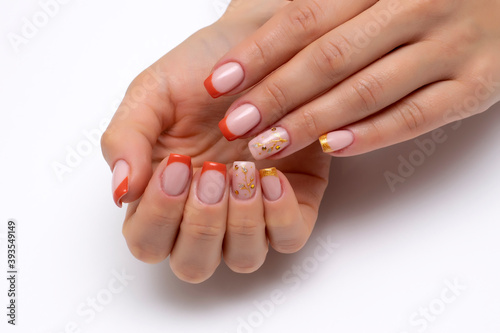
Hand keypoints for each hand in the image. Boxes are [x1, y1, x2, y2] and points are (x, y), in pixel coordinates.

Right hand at [101, 0, 330, 282]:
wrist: (256, 46)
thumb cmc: (200, 71)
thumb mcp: (151, 94)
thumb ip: (126, 139)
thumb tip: (122, 191)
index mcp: (162, 195)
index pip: (147, 242)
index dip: (159, 215)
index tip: (177, 164)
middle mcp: (205, 213)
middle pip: (194, 264)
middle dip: (201, 223)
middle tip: (211, 170)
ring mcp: (250, 213)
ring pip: (243, 259)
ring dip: (240, 222)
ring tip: (242, 170)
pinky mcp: (292, 202)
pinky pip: (289, 238)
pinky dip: (280, 216)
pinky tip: (271, 175)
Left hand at [205, 0, 499, 158]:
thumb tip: (259, 18)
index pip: (306, 17)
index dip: (258, 52)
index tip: (219, 82)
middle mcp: (417, 5)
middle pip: (329, 58)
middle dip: (275, 95)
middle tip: (234, 124)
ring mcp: (451, 46)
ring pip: (366, 91)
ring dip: (311, 122)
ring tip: (267, 145)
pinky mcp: (478, 85)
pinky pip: (416, 115)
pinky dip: (371, 133)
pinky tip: (331, 148)